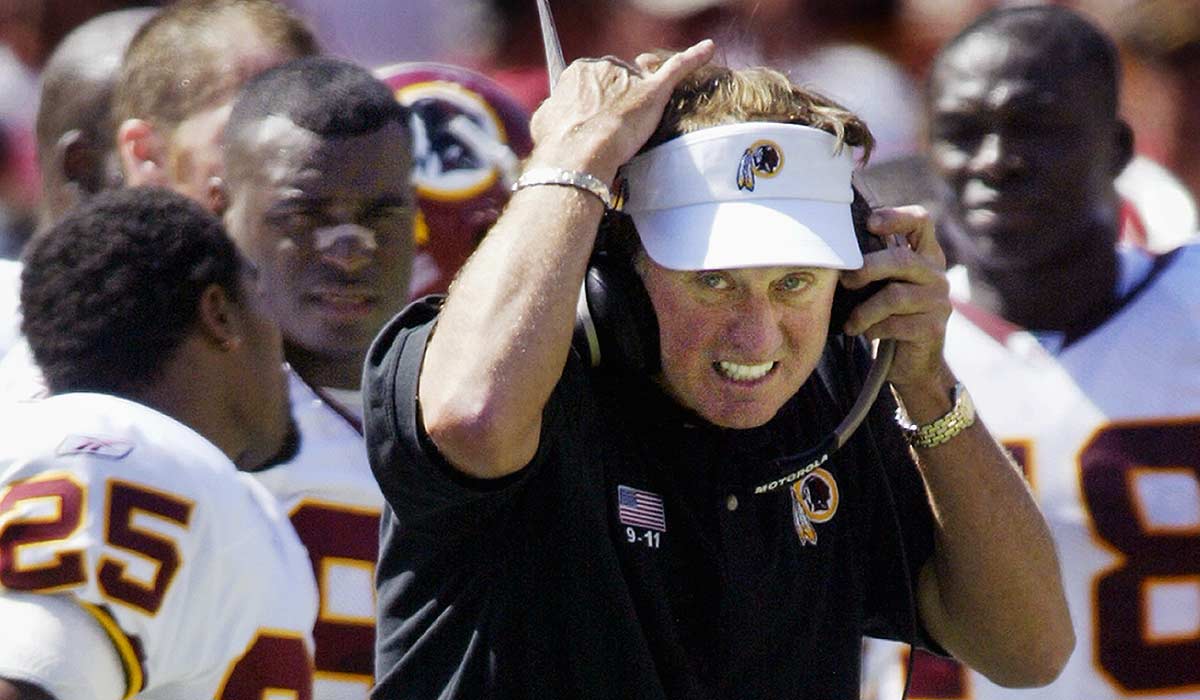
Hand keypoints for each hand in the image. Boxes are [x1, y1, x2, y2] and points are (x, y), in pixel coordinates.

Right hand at [526, 39, 715, 181]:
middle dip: (619, 100)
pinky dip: (694, 58)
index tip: (596, 119)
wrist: (578, 154)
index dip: (598, 101)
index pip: (595, 80)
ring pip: (642, 84)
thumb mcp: (545, 122)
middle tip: (614, 129)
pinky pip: (678, 68)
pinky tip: (708, 49)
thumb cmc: (558, 142)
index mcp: (579, 71)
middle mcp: (604, 67)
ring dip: (639, 103)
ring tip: (631, 128)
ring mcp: (630, 77)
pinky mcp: (654, 90)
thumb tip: (554, 113)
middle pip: (620, 79)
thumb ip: (555, 111)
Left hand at [838, 205, 952, 388]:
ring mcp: (939, 302)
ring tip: (851, 323)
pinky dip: (874, 329)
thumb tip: (834, 247)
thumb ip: (874, 264)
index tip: (869, 223)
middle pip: (903, 260)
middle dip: (868, 268)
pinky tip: (865, 333)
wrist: (911, 363)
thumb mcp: (883, 285)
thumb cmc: (888, 317)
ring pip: (895, 296)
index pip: (922, 221)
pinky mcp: (933, 328)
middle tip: (845, 281)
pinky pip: (896, 324)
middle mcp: (937, 275)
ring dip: (864, 310)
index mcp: (925, 256)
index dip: (896, 217)